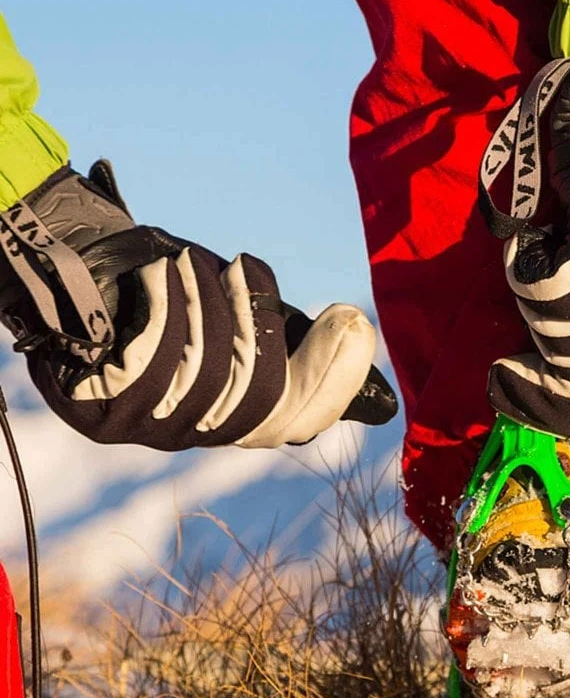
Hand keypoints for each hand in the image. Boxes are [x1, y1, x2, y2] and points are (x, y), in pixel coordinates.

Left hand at [0, 161, 395, 448]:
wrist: (59, 264)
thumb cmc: (151, 283)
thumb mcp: (236, 317)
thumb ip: (294, 347)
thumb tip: (382, 400)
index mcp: (222, 415)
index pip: (291, 423)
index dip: (331, 379)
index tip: (351, 323)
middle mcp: (188, 433)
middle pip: (262, 406)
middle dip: (269, 335)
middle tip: (252, 275)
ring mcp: (143, 427)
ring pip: (213, 376)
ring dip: (210, 307)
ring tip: (190, 267)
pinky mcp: (99, 410)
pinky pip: (161, 359)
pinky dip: (170, 306)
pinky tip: (158, 278)